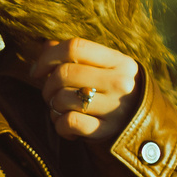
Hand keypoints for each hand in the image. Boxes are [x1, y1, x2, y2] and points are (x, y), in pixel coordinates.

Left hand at [13, 37, 142, 144]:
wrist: (138, 125)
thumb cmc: (113, 92)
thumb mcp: (104, 69)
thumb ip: (76, 55)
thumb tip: (46, 47)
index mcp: (120, 61)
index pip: (76, 47)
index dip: (48, 57)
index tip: (38, 71)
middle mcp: (121, 82)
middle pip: (64, 73)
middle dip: (48, 86)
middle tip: (50, 94)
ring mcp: (115, 107)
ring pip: (63, 98)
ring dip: (53, 106)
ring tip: (62, 110)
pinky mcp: (106, 130)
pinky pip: (68, 122)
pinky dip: (59, 124)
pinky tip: (66, 126)